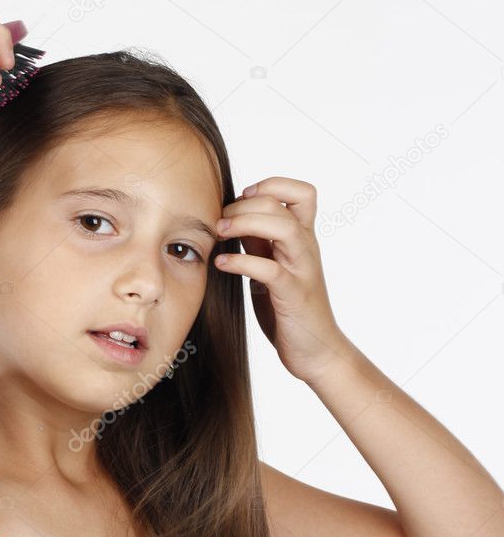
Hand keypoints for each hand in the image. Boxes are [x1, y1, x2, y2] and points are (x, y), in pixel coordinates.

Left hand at [214, 177, 351, 382]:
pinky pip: (269, 269)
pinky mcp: (293, 295)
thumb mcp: (273, 270)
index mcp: (303, 240)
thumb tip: (235, 221)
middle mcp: (306, 249)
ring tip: (220, 232)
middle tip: (219, 220)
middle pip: (282, 204)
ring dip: (245, 223)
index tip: (242, 198)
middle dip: (245, 204)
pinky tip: (222, 264)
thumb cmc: (291, 311)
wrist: (316, 351)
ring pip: (283, 228)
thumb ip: (260, 246)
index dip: (271, 185)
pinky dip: (241, 261)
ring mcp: (302, 270)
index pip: (302, 193)